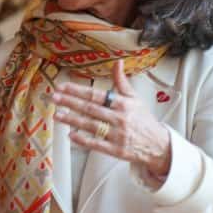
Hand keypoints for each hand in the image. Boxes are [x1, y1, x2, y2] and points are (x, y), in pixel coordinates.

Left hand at [53, 60, 171, 177]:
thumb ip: (122, 82)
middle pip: (90, 108)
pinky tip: (70, 135)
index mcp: (123, 104)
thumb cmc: (143, 120)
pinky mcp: (116, 150)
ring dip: (72, 120)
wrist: (158, 144)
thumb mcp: (135, 98)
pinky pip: (97, 144)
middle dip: (70, 102)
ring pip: (91, 125)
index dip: (78, 90)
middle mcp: (120, 118)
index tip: (62, 86)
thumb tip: (117, 62)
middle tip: (54, 97)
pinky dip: (83, 139)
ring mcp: (117, 135)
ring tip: (57, 115)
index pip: (96, 95)